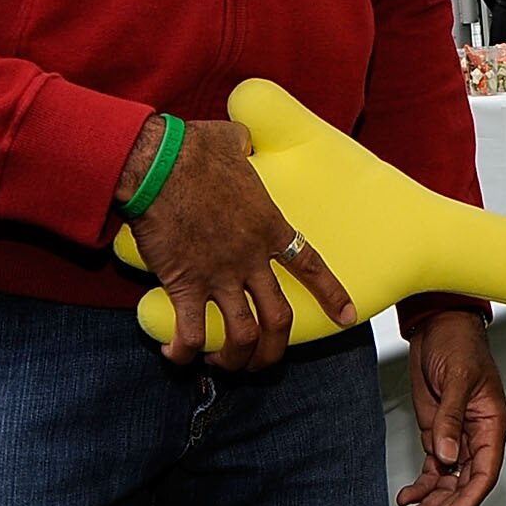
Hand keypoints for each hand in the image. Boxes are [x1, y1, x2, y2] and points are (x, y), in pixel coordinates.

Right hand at [120, 116, 356, 369]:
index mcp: (269, 225)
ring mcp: (219, 274)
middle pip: (278, 318)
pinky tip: (175, 356)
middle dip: (275, 349)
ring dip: (235, 358)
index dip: (331, 294)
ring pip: (241, 334)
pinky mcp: (183, 283)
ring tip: (224, 366)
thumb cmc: (193, 147)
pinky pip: (191, 332)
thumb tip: (243, 139)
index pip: (310, 266)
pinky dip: (183, 351)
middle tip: (266, 362)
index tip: (347, 317)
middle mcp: (251, 257)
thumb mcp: (233, 139)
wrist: (157, 164)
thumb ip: (247, 144)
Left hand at [395, 311, 505, 505]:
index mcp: (491, 426)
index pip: (484, 475)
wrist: (438, 326)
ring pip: (446, 484)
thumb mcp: (458, 378)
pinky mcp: (437, 435)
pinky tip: (406, 499)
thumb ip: (452, 419)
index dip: (467, 502)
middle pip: (462, 487)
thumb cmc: (459, 344)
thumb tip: (447, 458)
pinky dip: (420, 488)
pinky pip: (432, 471)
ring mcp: (455, 439)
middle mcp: (476, 438)